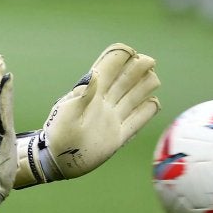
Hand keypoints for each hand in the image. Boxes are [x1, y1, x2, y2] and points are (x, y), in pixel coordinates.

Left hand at [15, 43, 159, 186]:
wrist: (58, 161)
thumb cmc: (58, 135)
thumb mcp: (66, 114)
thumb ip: (82, 95)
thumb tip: (94, 74)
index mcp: (90, 94)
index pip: (107, 69)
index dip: (118, 57)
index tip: (130, 51)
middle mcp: (104, 103)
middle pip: (124, 80)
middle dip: (137, 68)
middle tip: (149, 61)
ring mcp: (113, 119)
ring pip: (134, 97)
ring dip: (144, 86)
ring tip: (153, 78)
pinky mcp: (118, 136)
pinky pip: (137, 121)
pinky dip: (147, 111)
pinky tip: (154, 103)